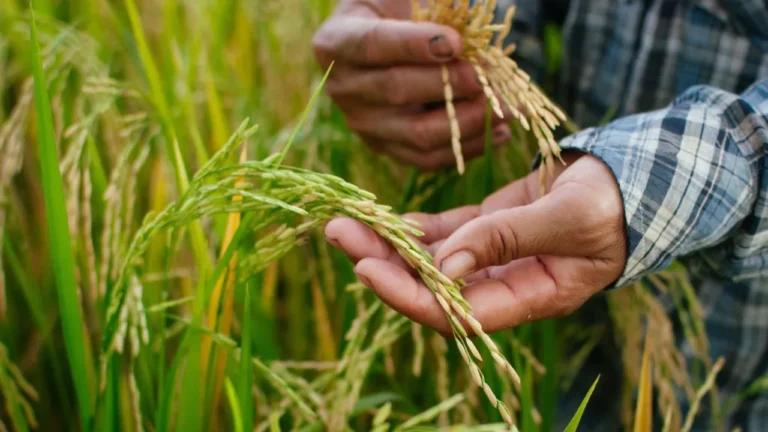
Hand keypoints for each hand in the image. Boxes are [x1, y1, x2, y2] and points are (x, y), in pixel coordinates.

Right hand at [312, 0, 511, 170]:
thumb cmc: (401, 11)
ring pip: (418, 133)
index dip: (413, 45)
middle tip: (488, 77)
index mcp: (336, 41)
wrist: (389, 41)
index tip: (456, 42)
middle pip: (396, 92)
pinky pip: (429, 158)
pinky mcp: (388, 148)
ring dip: (469, 121)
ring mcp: (363, 124)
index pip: (372, 44)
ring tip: (506, 107)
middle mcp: (343, 87)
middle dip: (450, 85)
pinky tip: (500, 132)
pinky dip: (470, 147)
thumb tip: (468, 25)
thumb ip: (435, 6)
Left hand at [324, 152, 626, 333]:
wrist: (629, 180)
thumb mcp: (568, 219)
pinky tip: (381, 218)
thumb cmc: (613, 204)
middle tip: (339, 233)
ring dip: (388, 242)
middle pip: (432, 286)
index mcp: (529, 296)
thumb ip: (508, 239)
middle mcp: (503, 285)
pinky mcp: (487, 229)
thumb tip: (446, 266)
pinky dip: (412, 227)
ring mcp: (492, 258)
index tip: (366, 268)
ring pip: (431, 259)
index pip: (457, 313)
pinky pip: (442, 234)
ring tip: (344, 221)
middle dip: (383, 263)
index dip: (410, 295)